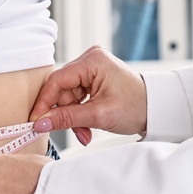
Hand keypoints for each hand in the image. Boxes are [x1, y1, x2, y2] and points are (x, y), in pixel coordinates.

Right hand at [27, 46, 148, 146]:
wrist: (157, 109)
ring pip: (68, 96)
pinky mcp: (94, 78)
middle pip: (62, 89)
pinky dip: (80, 113)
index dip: (45, 102)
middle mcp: (90, 60)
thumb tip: (40, 122)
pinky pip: (77, 96)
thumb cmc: (136, 107)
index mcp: (93, 61)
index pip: (57, 80)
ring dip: (73, 117)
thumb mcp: (99, 115)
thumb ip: (67, 118)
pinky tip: (88, 126)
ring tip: (85, 133)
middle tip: (74, 133)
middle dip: (66, 114)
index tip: (36, 121)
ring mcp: (92, 68)